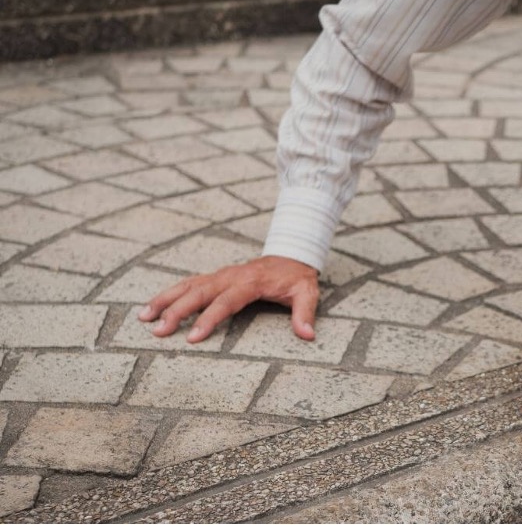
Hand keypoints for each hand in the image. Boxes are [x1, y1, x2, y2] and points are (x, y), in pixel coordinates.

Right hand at [138, 256, 320, 342]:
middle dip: (177, 311)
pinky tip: (153, 306)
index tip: (193, 337)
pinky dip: (170, 293)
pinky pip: (189, 283)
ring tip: (143, 317)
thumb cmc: (297, 277)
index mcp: (250, 282)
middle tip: (158, 331)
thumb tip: (308, 335)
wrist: (292, 254)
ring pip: (188, 285)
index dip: (209, 319)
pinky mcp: (215, 277)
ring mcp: (220, 275)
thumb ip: (305, 313)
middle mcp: (230, 276)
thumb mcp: (307, 292)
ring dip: (165, 300)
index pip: (226, 301)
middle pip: (199, 293)